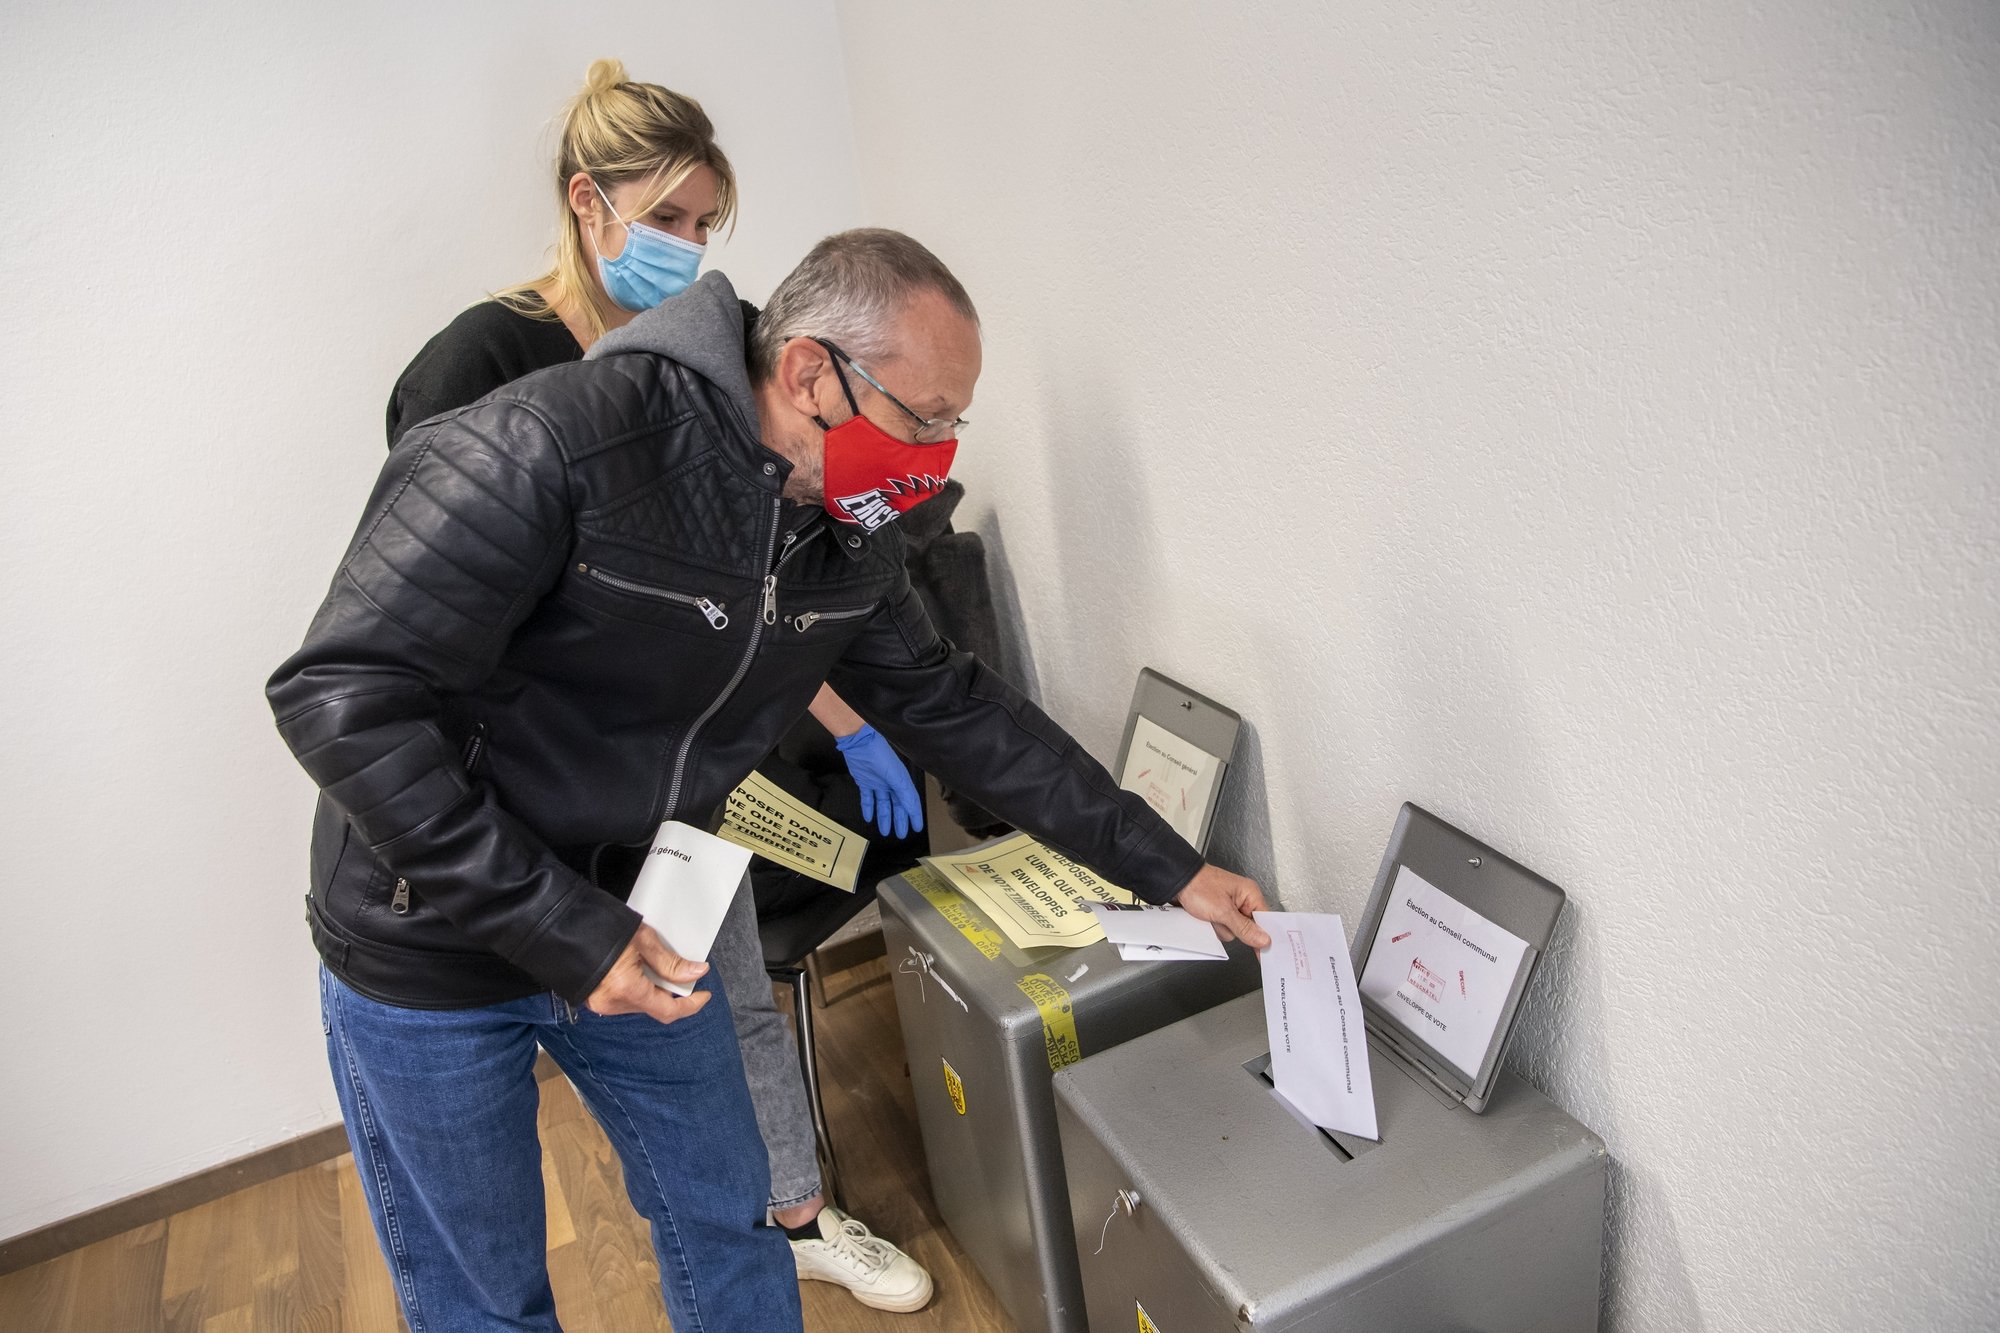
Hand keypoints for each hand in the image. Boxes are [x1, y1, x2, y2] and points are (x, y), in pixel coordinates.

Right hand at [586, 925, 710, 1024]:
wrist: (559, 923)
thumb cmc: (598, 926)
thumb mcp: (642, 939)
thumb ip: (670, 962)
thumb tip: (696, 972)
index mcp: (626, 989)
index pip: (668, 1011)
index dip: (690, 1005)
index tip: (704, 994)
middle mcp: (612, 1003)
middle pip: (654, 1006)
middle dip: (671, 991)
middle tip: (681, 970)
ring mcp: (600, 1003)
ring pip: (639, 1002)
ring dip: (653, 988)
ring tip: (653, 963)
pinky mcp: (593, 998)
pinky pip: (624, 998)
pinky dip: (637, 987)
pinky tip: (637, 968)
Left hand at [835, 723, 925, 838]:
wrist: (859, 743)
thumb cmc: (880, 756)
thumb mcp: (896, 776)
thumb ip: (904, 793)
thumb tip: (912, 809)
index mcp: (901, 782)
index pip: (910, 802)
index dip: (914, 816)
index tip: (916, 829)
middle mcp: (891, 784)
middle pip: (896, 806)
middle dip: (899, 821)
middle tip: (900, 835)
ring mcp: (877, 783)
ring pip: (883, 805)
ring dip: (884, 818)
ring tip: (885, 832)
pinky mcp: (864, 782)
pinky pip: (867, 799)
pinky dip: (868, 808)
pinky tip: (869, 818)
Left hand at [1173, 864, 1271, 948]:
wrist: (1177, 881)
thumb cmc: (1199, 886)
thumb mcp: (1223, 911)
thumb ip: (1244, 928)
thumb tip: (1263, 940)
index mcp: (1250, 893)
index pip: (1266, 919)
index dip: (1265, 935)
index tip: (1266, 951)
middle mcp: (1242, 899)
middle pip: (1249, 927)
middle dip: (1235, 929)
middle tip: (1223, 920)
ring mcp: (1231, 906)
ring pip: (1234, 930)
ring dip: (1221, 928)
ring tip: (1211, 915)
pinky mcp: (1220, 911)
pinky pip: (1223, 927)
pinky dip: (1214, 926)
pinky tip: (1207, 918)